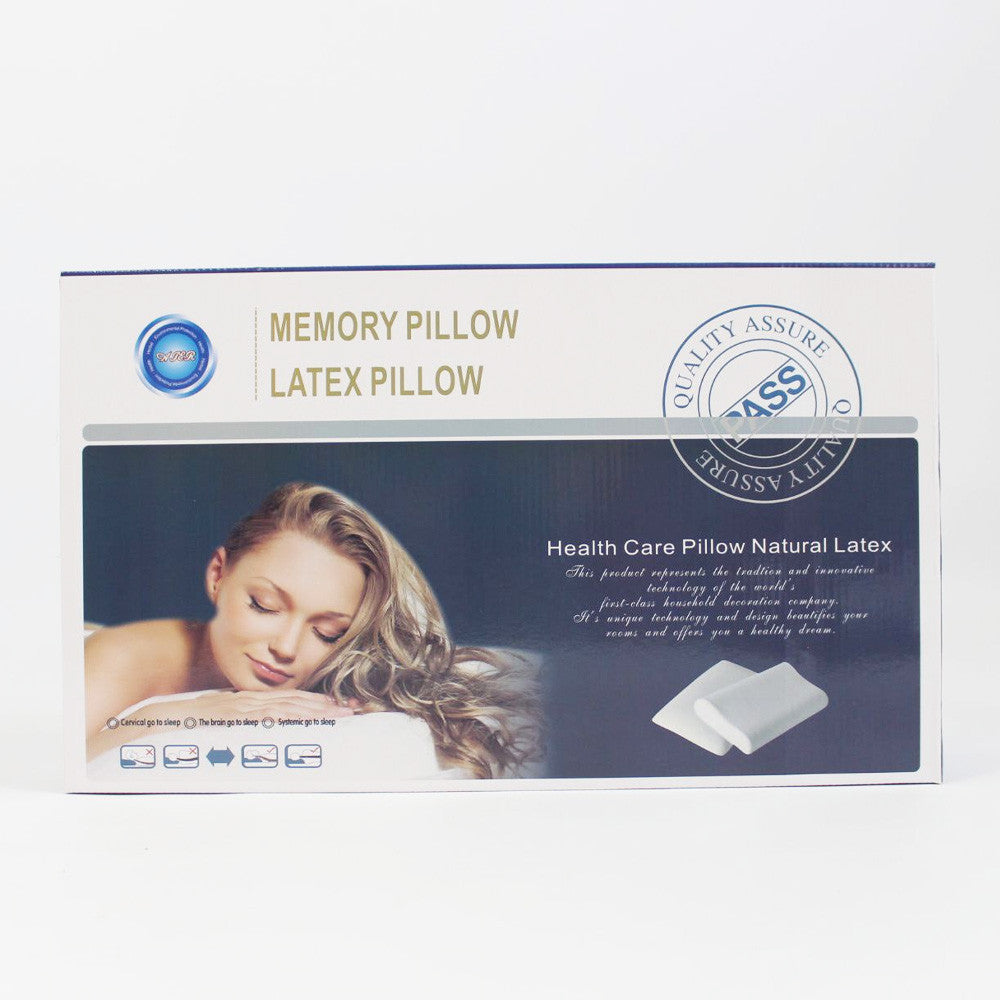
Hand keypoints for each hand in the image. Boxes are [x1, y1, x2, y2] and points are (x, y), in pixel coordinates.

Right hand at [165, 689, 358, 722]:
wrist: (153, 720)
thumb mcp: (218, 727)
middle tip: (354, 709)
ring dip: (315, 711)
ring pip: (285, 707)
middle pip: (294, 701)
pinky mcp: (229, 717)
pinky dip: (284, 717)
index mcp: (247, 704)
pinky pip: (262, 717)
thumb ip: (239, 727)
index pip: (289, 701)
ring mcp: (239, 709)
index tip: (340, 707)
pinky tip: (303, 719)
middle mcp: (247, 702)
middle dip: (325, 705)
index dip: (316, 703)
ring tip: (340, 714)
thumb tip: (260, 737)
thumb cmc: (184, 728)